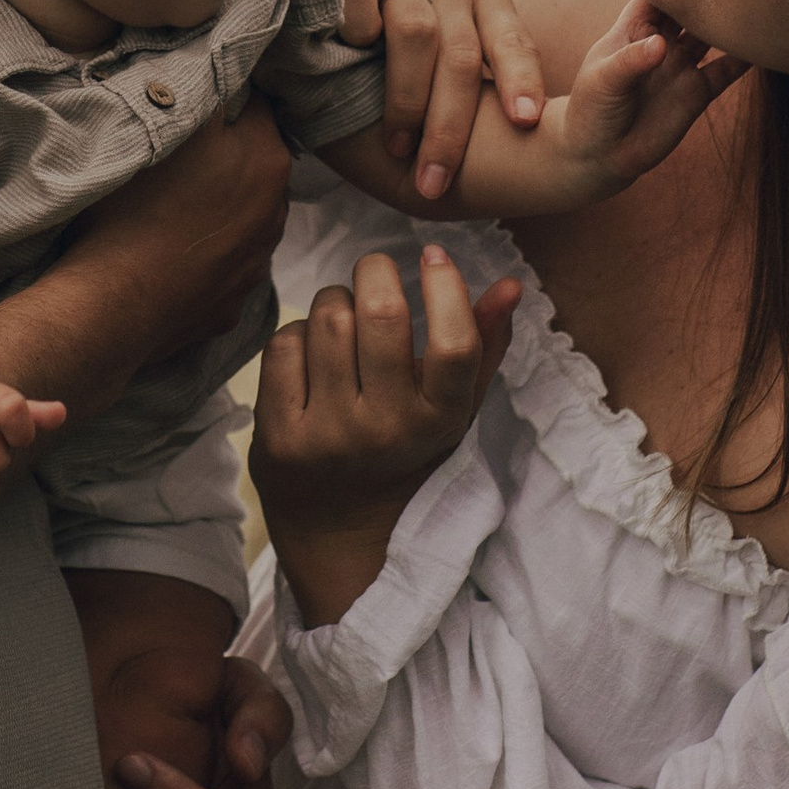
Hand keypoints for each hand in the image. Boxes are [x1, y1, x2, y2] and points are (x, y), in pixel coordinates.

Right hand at [59, 99, 292, 365]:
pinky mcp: (233, 303)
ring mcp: (257, 263)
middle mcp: (277, 211)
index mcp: (267, 159)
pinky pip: (223, 265)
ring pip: (243, 216)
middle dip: (228, 156)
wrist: (115, 304)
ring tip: (171, 210)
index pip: (258, 106)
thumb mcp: (166, 130)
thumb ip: (204, 93)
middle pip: (254, 164)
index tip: (200, 100)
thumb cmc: (135, 209)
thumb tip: (222, 67)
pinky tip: (170, 254)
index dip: (228, 98)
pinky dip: (206, 256)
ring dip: (220, 207)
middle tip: (181, 156)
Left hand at [252, 245, 519, 627]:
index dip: (447, 289)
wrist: (340, 531)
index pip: (454, 345)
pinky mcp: (278, 438)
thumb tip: (510, 283)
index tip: (436, 257)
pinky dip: (298, 335)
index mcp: (439, 422)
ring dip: (336, 303)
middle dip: (377, 273)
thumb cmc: (406, 451)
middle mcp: (386, 431)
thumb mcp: (453, 408)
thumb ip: (484, 344)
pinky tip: (312, 357)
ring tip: (345, 322)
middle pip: (381, 314)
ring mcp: (329, 436)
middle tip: (378, 274)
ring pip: (327, 318)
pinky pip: (283, 343)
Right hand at [318, 0, 542, 203]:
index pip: (513, 42)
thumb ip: (475, 96)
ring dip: (406, 98)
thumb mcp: (440, 77)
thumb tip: (528, 138)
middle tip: (435, 181)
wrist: (310, 14)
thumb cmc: (384, 63)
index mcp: (483, 2)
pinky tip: (349, 51)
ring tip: (396, 147)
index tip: (524, 123)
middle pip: (461, 52)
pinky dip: (356, 24)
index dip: (521, 81)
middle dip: (450, 124)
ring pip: (415, 30)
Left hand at [552, 0, 742, 199]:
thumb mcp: (603, 81)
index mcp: (634, 28)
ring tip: (759, 2)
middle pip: (691, 6)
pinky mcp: (697, 92)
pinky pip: (726, 70)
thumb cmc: (591, 110)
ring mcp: (681, 65)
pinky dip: (746, 58)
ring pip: (713, 35)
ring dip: (731, 21)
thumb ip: (630, 61)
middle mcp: (662, 41)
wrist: (599, 155)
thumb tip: (662, 44)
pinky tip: (768, 44)